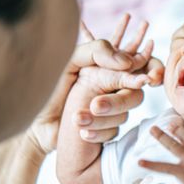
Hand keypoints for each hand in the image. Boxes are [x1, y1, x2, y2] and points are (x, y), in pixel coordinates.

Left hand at [29, 14, 163, 153]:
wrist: (32, 125)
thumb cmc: (45, 88)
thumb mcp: (68, 60)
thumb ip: (97, 51)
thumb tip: (128, 62)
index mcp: (105, 66)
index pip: (137, 63)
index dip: (152, 70)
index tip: (150, 79)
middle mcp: (111, 87)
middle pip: (134, 94)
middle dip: (115, 102)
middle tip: (94, 105)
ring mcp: (109, 109)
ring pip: (125, 114)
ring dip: (100, 119)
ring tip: (76, 119)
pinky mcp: (106, 129)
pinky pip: (115, 132)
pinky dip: (98, 132)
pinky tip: (81, 132)